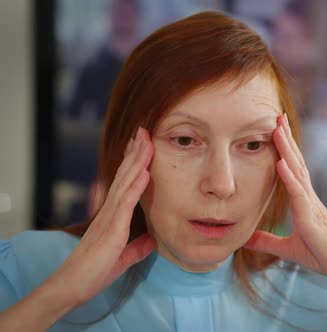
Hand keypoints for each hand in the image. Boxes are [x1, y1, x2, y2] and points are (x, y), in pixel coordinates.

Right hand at [49, 127, 155, 305]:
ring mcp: (110, 217)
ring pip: (126, 182)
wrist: (72, 285)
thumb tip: (152, 241)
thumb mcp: (123, 258)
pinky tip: (145, 172)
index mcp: (113, 216)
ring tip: (146, 141)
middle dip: (136, 153)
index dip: (134, 164)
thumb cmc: (93, 272)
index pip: (125, 183)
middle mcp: (110, 211)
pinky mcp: (112, 229)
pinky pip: (126, 203)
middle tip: (144, 131)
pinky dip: (136, 186)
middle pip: (125, 175)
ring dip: (137, 161)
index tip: (142, 146)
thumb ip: (137, 248)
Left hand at [244, 115, 326, 283]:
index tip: (276, 129)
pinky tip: (280, 162)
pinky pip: (299, 194)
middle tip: (277, 115)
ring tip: (277, 128)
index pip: (293, 169)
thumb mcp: (287, 249)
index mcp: (304, 202)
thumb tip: (245, 239)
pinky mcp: (311, 218)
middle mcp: (309, 198)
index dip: (284, 149)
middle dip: (286, 138)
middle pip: (296, 162)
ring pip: (298, 171)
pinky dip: (289, 178)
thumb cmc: (323, 256)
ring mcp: (311, 205)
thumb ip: (266, 242)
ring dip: (286, 149)